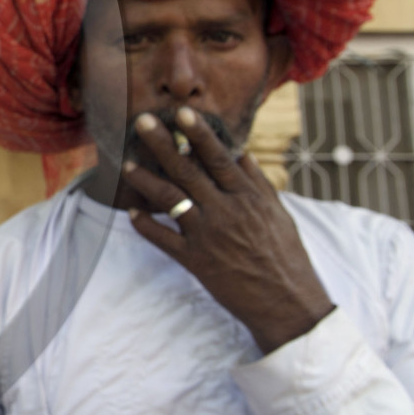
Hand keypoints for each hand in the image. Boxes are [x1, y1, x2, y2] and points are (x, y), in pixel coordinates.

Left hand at [122, 107, 333, 354]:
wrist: (287, 302)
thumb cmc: (285, 255)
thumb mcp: (278, 213)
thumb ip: (256, 181)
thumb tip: (239, 152)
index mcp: (248, 197)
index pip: (219, 158)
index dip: (199, 134)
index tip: (182, 112)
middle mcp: (226, 212)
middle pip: (188, 171)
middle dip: (162, 144)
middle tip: (141, 121)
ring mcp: (209, 236)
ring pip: (171, 200)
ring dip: (146, 180)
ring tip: (126, 164)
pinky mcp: (196, 261)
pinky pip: (163, 240)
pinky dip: (145, 225)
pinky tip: (130, 213)